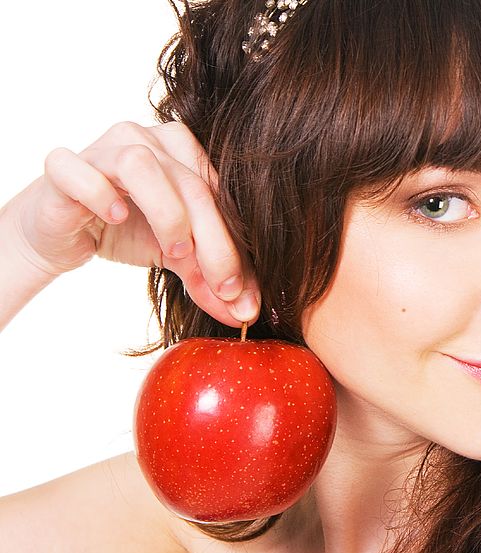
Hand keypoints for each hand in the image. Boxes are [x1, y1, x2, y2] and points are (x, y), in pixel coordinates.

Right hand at [9, 121, 258, 325]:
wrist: (61, 234)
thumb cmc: (127, 231)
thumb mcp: (179, 257)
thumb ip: (211, 277)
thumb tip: (245, 312)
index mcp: (183, 151)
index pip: (218, 195)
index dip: (235, 244)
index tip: (241, 292)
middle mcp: (146, 138)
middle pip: (191, 184)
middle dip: (213, 241)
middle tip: (222, 285)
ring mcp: (103, 148)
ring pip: (142, 165)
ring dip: (166, 212)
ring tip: (174, 251)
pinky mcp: (62, 167)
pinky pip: (81, 171)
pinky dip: (100, 194)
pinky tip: (115, 218)